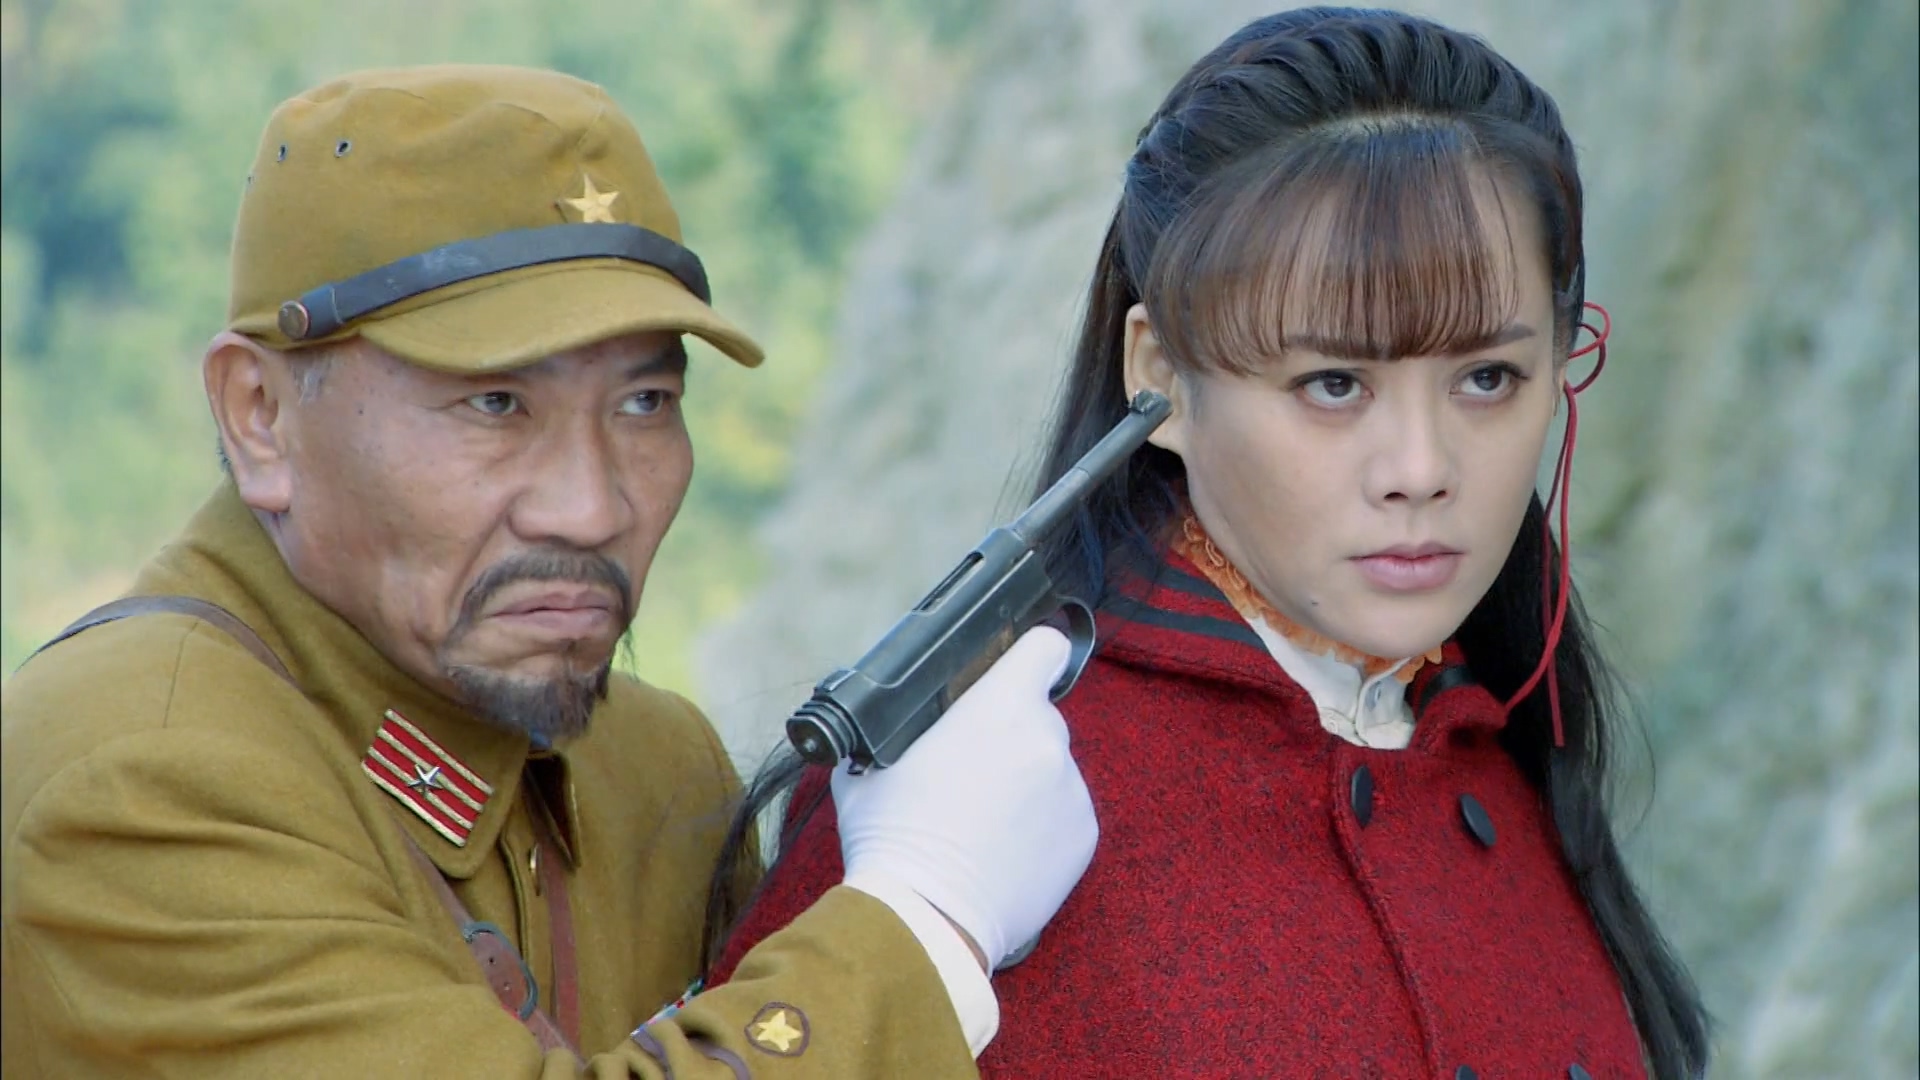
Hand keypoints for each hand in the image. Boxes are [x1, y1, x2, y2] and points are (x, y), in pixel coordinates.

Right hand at [834, 626, 1097, 970]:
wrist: (926, 918)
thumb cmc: (892, 837)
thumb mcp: (872, 764)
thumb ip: (898, 730)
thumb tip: (892, 726)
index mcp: (1000, 708)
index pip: (1044, 649)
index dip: (1030, 656)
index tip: (1018, 670)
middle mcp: (1047, 740)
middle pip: (1038, 716)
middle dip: (1010, 735)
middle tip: (972, 773)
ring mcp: (1071, 790)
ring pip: (1051, 768)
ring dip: (1026, 783)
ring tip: (983, 824)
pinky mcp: (1084, 836)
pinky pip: (1064, 814)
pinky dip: (1041, 825)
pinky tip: (1003, 850)